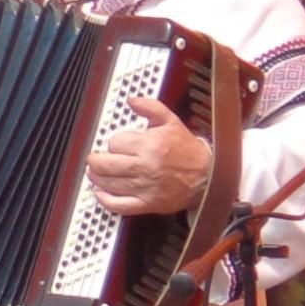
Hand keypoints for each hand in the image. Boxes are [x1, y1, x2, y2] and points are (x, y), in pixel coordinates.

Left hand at [86, 98, 212, 215]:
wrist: (209, 176)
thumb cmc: (188, 151)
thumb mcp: (172, 122)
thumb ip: (151, 108)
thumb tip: (132, 100)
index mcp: (151, 145)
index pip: (115, 142)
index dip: (114, 142)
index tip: (119, 144)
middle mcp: (146, 166)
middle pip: (104, 164)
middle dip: (96, 160)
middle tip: (96, 158)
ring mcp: (145, 187)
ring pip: (107, 183)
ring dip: (96, 177)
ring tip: (95, 172)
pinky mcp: (146, 204)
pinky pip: (118, 205)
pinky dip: (104, 199)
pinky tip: (100, 192)